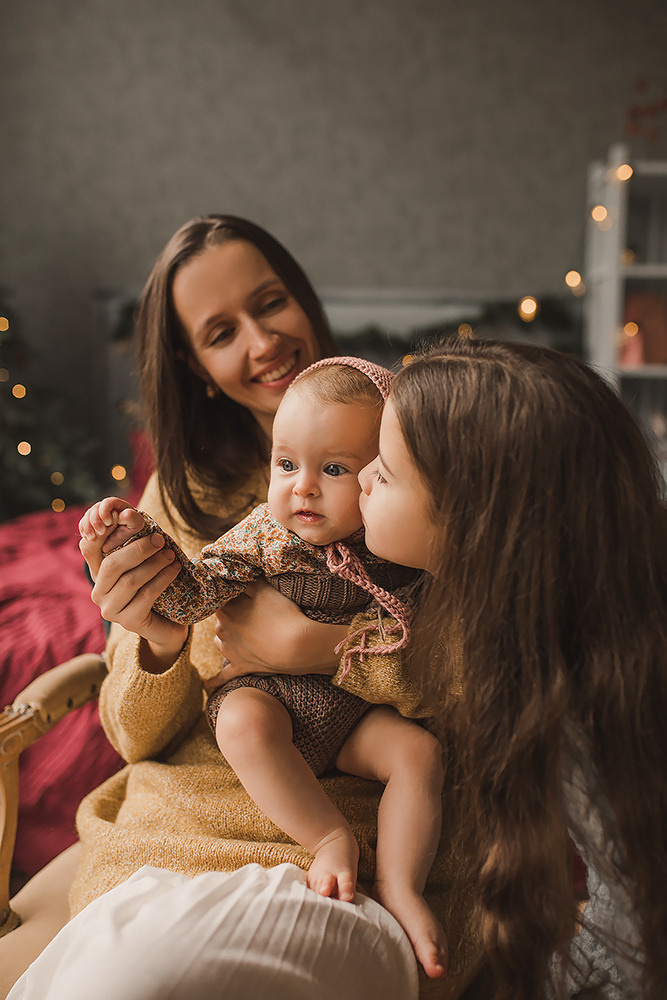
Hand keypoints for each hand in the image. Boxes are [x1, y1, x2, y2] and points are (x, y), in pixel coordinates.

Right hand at [79, 516, 187, 670]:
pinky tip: (174, 569)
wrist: (168, 621)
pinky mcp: (128, 621)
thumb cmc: (153, 582)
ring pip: (130, 580)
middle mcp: (98, 591)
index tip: (128, 517)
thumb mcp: (142, 559)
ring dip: (154, 564)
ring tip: (171, 555)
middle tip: (160, 540)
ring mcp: (110, 609)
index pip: (88, 546)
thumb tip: (130, 513)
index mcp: (96, 572)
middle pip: (112, 563)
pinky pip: (146, 595)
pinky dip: (163, 579)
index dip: (102, 531)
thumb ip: (134, 539)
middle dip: (138, 548)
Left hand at [213, 579, 348, 676]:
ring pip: (220, 641)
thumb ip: (244, 580)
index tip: (237, 593)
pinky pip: (223, 676)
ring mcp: (230, 651)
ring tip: (244, 633)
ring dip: (226, 637)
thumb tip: (229, 574)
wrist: (296, 646)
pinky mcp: (241, 667)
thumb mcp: (263, 589)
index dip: (228, 594)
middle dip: (231, 615)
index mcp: (225, 611)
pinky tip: (207, 686)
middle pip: (220, 620)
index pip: (219, 598)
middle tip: (250, 612)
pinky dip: (214, 681)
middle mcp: (222, 631)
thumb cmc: (281, 614)